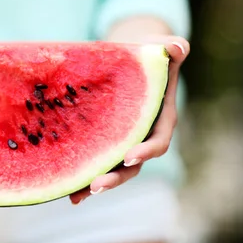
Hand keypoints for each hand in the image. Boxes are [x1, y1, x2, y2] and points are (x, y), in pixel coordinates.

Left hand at [69, 36, 189, 203]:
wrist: (133, 62)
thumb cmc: (148, 54)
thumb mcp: (159, 48)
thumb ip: (170, 49)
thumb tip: (177, 46)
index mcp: (160, 121)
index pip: (158, 142)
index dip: (146, 151)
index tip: (129, 155)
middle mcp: (142, 139)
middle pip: (132, 166)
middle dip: (116, 178)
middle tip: (96, 186)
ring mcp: (123, 145)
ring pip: (112, 171)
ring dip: (95, 185)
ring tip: (75, 196)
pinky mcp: (105, 145)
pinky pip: (95, 164)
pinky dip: (82, 177)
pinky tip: (65, 189)